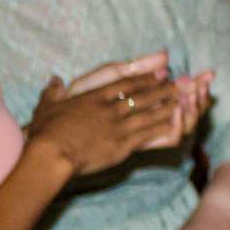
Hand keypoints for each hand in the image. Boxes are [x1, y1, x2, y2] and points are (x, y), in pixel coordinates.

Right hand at [26, 60, 204, 176]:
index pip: (124, 84)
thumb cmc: (44, 132)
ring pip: (150, 114)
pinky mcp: (123, 146)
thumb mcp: (47, 106)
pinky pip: (149, 135)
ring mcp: (118, 128)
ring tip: (184, 102)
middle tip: (181, 84)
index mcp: (93, 98)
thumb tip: (55, 79)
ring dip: (169, 107)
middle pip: (142, 96)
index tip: (159, 73)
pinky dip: (163, 128)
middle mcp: (109, 110)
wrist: (50, 155)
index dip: (145, 77)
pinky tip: (176, 125)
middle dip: (164, 89)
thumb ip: (53, 91)